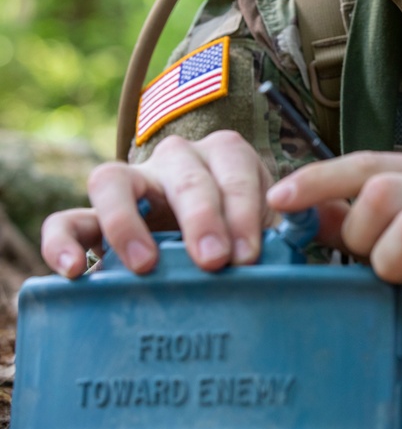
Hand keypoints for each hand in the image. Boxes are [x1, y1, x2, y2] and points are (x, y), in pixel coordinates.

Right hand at [41, 131, 273, 276]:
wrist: (207, 246)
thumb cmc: (245, 233)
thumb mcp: (273, 225)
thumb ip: (294, 225)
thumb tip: (310, 225)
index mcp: (225, 156)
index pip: (234, 170)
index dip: (243, 209)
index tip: (248, 254)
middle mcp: (177, 160)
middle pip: (185, 176)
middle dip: (201, 218)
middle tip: (213, 261)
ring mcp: (131, 183)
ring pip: (113, 180)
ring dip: (128, 222)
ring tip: (145, 265)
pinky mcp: (93, 215)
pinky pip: (68, 218)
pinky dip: (63, 241)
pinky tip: (76, 271)